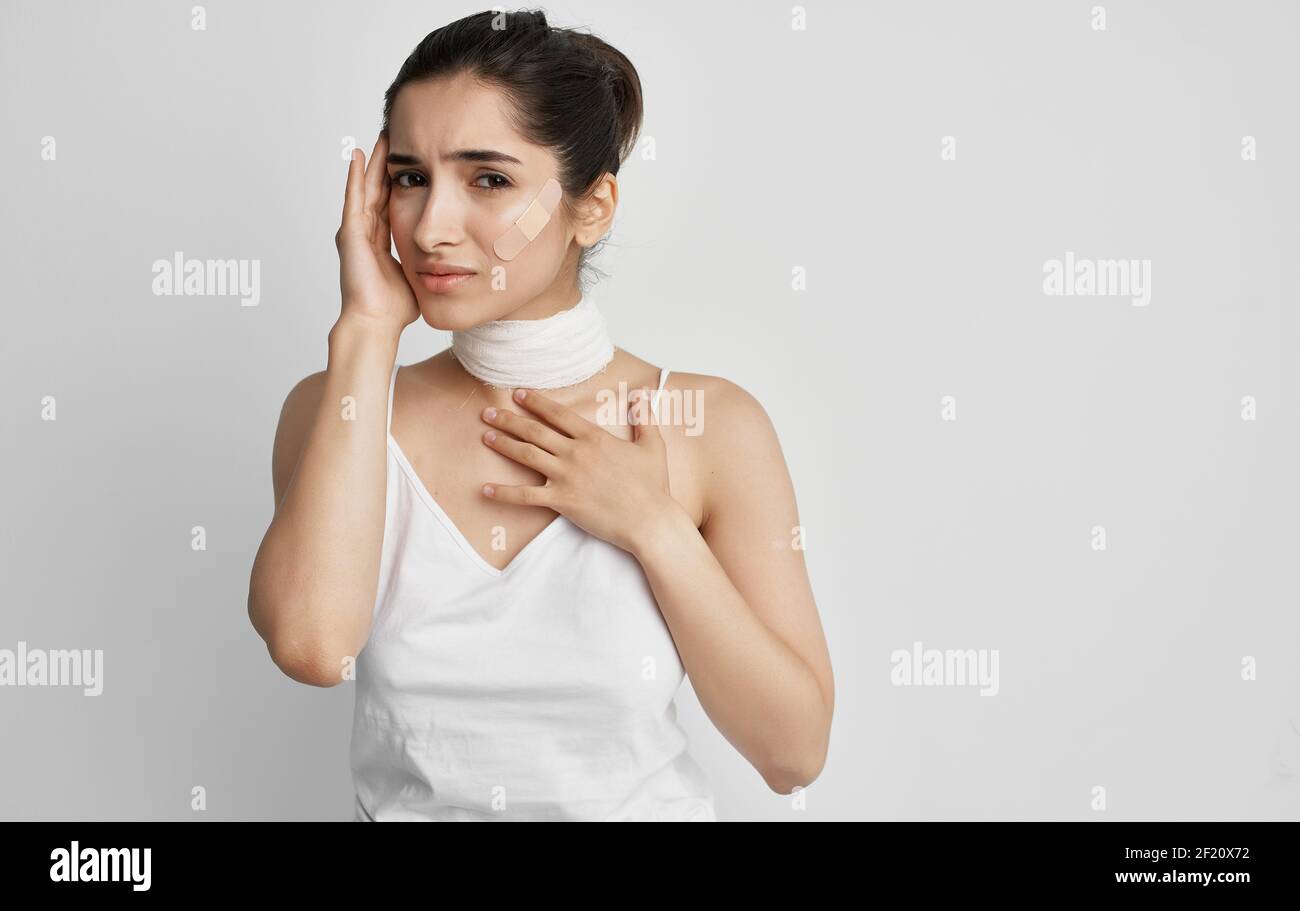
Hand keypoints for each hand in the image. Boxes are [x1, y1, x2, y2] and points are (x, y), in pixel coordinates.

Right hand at [335, 132, 418, 337]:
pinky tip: (359, 156)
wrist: (376, 322)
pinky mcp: (351, 234)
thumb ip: (429, 262)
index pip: (392, 203)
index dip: (401, 182)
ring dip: (372, 163)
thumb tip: (454, 259)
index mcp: (381, 242)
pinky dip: (356, 176)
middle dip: (386, 165)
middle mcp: (366, 233)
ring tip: (380, 138)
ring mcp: (356, 232)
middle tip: (395, 138)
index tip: (412, 162)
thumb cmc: (395, 309)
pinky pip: (354, 198)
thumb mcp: (419, 275)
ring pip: (366, 188)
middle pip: (378, 190)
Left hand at [479, 387, 683, 555]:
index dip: (536, 403)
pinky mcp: (562, 501)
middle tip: (489, 413)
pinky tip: (486, 489)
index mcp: (594, 438)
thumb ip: (644, 418)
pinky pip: (526, 496)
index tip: (518, 394)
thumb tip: (642, 393)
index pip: (558, 415)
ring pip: (527, 455)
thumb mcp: (652, 445)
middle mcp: (576, 453)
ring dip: (504, 444)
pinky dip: (504, 492)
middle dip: (510, 420)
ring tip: (486, 436)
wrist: (650, 519)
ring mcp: (567, 477)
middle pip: (535, 431)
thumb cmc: (653, 485)